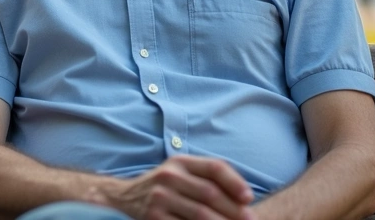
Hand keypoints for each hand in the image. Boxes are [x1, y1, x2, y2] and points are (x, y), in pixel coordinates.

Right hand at [109, 155, 255, 219]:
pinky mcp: (154, 218)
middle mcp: (169, 176)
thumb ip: (207, 177)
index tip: (249, 198)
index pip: (214, 167)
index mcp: (180, 161)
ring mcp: (160, 197)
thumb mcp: (181, 173)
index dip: (235, 182)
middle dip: (234, 210)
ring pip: (201, 214)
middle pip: (210, 193)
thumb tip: (244, 199)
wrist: (125, 198)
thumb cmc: (165, 187)